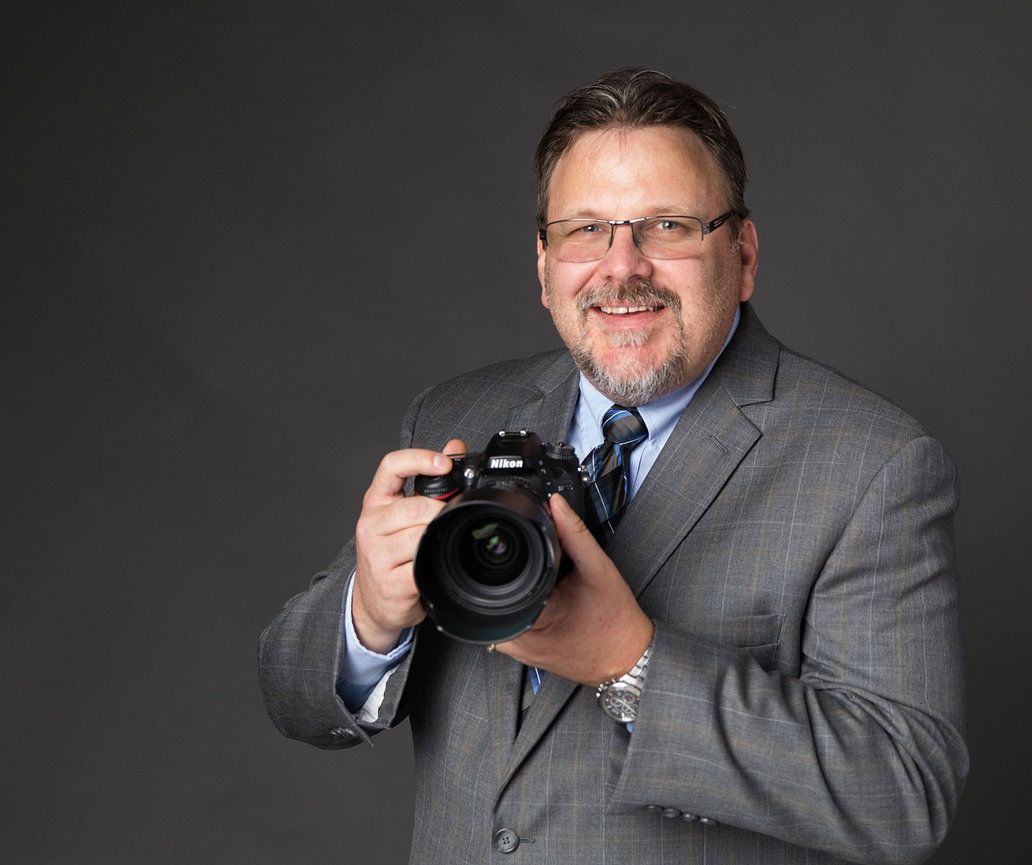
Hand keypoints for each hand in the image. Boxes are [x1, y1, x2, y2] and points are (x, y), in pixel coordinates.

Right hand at [352, 438, 466, 652]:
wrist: (373, 602)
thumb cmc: (391, 554)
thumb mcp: (403, 515)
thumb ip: (429, 481)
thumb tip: (456, 447)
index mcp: (376, 502)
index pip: (391, 467)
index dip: (419, 459)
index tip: (443, 462)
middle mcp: (371, 524)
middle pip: (415, 506)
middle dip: (441, 512)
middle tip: (452, 520)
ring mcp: (376, 554)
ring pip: (420, 536)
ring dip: (439, 539)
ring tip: (441, 544)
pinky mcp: (389, 582)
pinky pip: (422, 566)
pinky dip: (435, 565)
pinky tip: (435, 566)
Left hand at [495, 494, 653, 685]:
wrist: (630, 658)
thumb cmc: (618, 622)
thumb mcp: (599, 569)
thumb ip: (575, 533)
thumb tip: (557, 506)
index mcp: (537, 618)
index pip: (503, 583)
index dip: (509, 562)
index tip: (522, 552)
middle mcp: (524, 641)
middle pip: (492, 599)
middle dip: (508, 578)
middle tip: (535, 572)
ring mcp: (523, 653)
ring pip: (496, 615)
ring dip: (510, 596)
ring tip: (539, 588)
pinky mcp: (527, 656)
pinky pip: (509, 628)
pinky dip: (518, 611)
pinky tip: (540, 604)